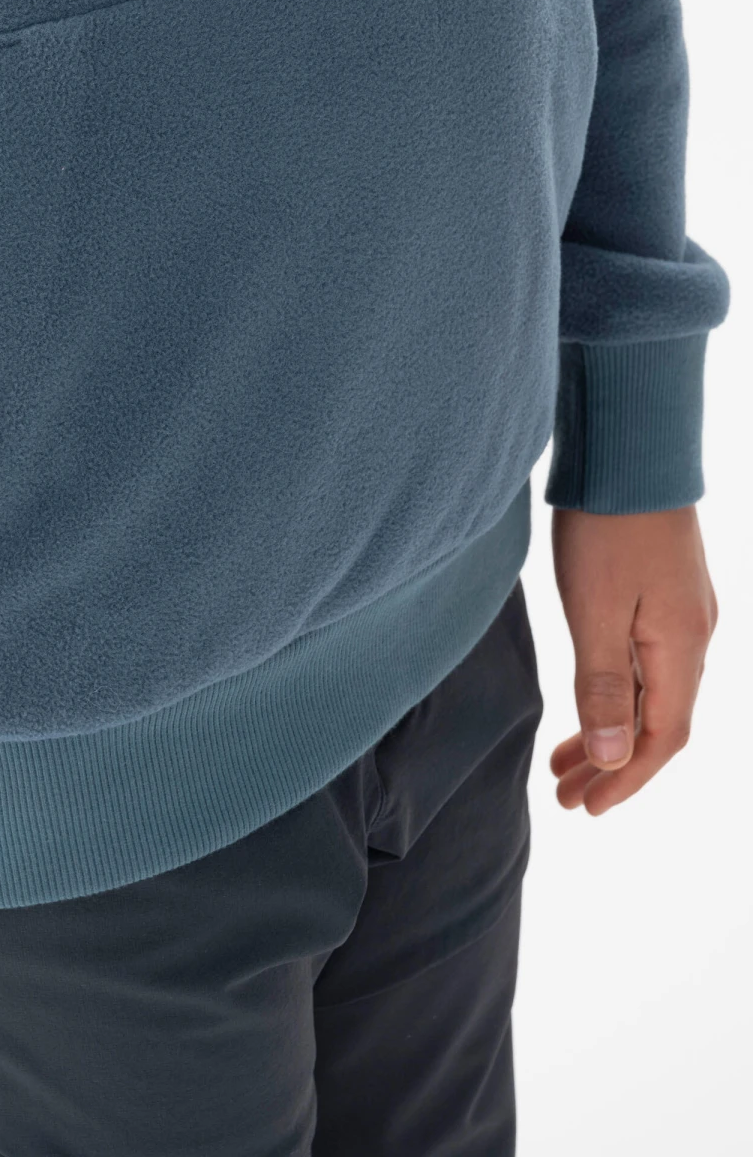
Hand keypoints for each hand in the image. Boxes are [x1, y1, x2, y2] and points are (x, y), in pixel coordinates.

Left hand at [550, 506, 716, 814]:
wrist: (628, 452)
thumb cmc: (607, 526)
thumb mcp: (596, 609)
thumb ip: (604, 684)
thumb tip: (615, 757)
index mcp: (681, 649)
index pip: (661, 739)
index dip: (626, 779)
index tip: (586, 808)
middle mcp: (693, 638)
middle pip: (658, 723)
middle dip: (614, 765)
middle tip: (567, 796)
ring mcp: (682, 614)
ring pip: (651, 694)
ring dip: (612, 732)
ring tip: (566, 761)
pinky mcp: (663, 593)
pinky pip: (645, 666)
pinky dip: (616, 695)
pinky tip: (591, 700)